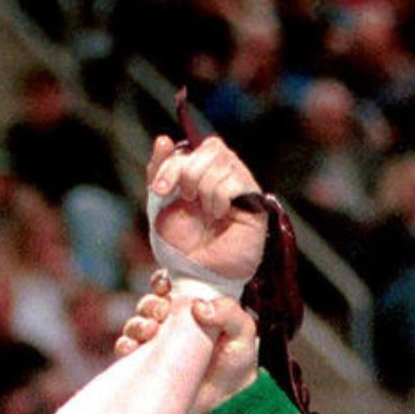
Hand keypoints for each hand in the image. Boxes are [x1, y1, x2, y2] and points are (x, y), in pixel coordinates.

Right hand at [116, 276, 259, 413]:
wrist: (227, 400)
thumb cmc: (237, 361)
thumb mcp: (243, 333)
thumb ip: (228, 312)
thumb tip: (198, 307)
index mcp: (190, 308)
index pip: (169, 287)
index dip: (162, 282)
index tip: (165, 287)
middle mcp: (170, 322)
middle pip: (149, 304)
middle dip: (150, 305)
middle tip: (161, 314)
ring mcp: (156, 343)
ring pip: (135, 324)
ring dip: (137, 324)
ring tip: (149, 331)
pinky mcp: (145, 363)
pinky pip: (126, 350)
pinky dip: (124, 345)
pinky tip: (132, 348)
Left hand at [145, 133, 267, 285]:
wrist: (197, 274)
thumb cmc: (180, 247)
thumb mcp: (160, 207)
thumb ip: (159, 173)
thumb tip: (163, 139)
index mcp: (199, 175)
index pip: (189, 150)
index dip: (172, 165)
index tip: (159, 190)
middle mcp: (222, 176)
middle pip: (210, 147)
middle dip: (188, 173)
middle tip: (185, 200)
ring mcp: (241, 186)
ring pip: (223, 160)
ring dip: (204, 189)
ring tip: (206, 214)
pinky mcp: (255, 201)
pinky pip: (236, 180)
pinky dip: (219, 198)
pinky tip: (220, 216)